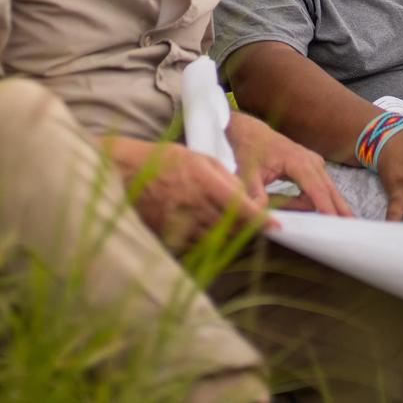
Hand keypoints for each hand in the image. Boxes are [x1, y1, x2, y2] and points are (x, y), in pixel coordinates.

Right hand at [100, 134, 269, 251]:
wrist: (126, 175)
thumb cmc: (165, 160)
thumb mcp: (199, 157)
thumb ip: (225, 176)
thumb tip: (244, 195)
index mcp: (205, 184)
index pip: (242, 208)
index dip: (261, 220)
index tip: (276, 226)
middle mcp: (196, 207)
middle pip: (233, 228)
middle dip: (246, 227)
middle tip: (252, 222)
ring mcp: (182, 226)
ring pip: (217, 239)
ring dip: (228, 234)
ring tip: (226, 223)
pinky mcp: (171, 238)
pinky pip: (198, 245)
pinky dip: (207, 240)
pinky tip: (204, 227)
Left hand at [227, 112, 351, 216]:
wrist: (251, 133)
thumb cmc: (249, 152)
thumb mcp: (247, 174)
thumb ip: (255, 195)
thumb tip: (260, 215)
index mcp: (297, 161)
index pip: (315, 188)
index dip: (325, 206)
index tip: (334, 221)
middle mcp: (311, 161)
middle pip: (329, 190)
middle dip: (339, 209)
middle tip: (352, 227)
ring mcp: (314, 163)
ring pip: (326, 191)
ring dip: (323, 208)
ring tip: (326, 226)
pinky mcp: (313, 167)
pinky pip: (319, 189)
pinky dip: (317, 201)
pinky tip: (316, 214)